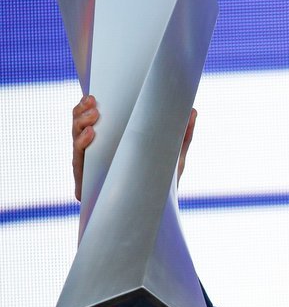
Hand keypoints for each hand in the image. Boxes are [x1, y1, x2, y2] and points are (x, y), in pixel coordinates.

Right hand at [71, 96, 196, 200]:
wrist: (157, 212)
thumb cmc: (163, 181)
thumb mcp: (174, 156)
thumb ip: (182, 134)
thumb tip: (193, 110)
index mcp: (111, 139)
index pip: (93, 117)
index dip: (88, 104)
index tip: (95, 94)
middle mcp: (96, 150)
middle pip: (79, 124)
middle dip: (82, 111)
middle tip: (92, 102)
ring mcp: (89, 164)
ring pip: (76, 138)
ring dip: (80, 124)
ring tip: (94, 116)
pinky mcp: (86, 181)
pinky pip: (79, 160)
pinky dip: (83, 144)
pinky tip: (91, 134)